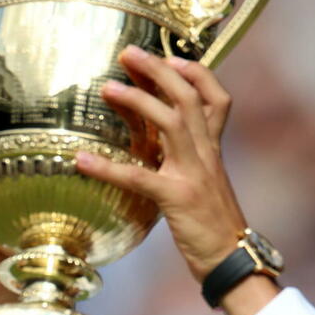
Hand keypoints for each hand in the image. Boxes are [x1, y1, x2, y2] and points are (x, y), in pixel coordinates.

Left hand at [75, 46, 248, 282]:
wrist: (232, 260)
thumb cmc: (214, 225)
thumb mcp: (206, 184)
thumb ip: (189, 160)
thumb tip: (159, 144)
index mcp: (213, 150)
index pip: (217, 99)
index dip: (197, 73)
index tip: (171, 58)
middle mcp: (206, 155)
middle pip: (188, 98)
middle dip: (159, 71)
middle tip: (128, 54)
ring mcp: (193, 174)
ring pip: (170, 124)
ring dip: (138, 101)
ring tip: (107, 88)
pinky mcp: (177, 199)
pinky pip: (140, 177)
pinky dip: (109, 167)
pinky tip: (82, 161)